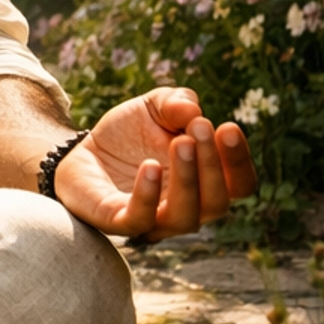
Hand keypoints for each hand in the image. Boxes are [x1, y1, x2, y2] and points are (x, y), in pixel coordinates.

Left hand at [54, 85, 256, 241]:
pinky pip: (139, 220)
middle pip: (217, 202)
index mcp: (205, 182)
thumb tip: (193, 109)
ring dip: (187, 179)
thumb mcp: (154, 106)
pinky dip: (148, 196)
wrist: (84, 150)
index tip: (228, 127)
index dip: (239, 161)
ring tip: (180, 142)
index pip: (239, 185)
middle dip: (213, 164)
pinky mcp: (118, 221)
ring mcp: (154, 220)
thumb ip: (176, 102)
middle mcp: (187, 208)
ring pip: (185, 217)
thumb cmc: (130, 134)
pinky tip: (150, 166)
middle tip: (200, 127)